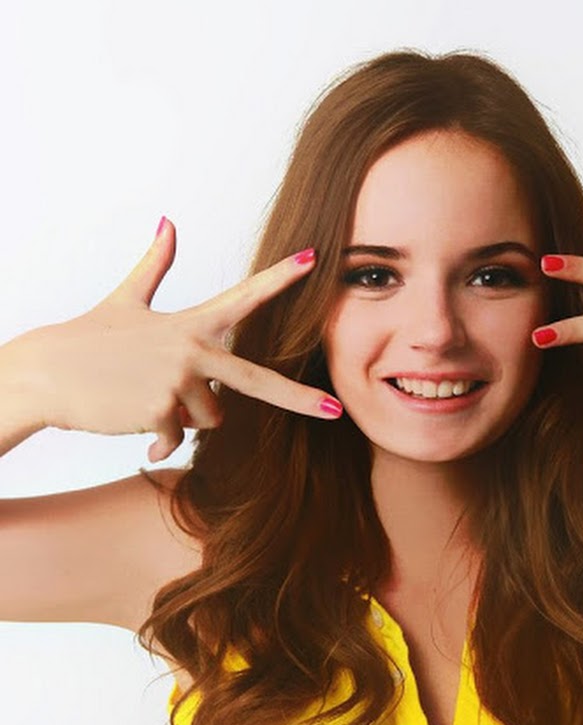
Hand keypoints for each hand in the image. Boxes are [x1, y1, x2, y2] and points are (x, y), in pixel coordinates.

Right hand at [18, 218, 341, 461]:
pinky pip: (178, 439)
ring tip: (149, 399)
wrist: (44, 374)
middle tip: (336, 411)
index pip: (245, 296)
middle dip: (300, 400)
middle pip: (258, 381)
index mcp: (191, 323)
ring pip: (210, 418)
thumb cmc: (87, 340)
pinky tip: (136, 427)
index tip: (315, 257)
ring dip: (185, 418)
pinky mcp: (160, 409)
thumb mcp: (126, 300)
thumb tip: (168, 222)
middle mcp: (192, 349)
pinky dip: (159, 441)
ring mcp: (177, 380)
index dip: (280, 276)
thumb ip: (155, 265)